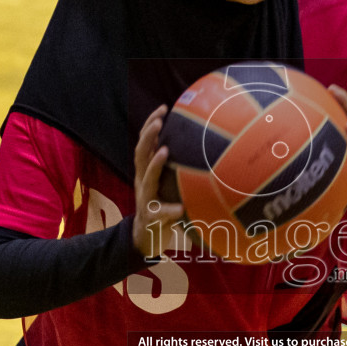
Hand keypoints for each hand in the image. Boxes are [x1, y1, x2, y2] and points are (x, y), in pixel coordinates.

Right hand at [132, 105, 186, 257]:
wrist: (146, 238)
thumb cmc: (164, 207)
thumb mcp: (169, 185)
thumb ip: (179, 170)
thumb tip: (206, 150)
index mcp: (147, 172)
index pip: (145, 143)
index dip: (151, 124)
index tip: (163, 107)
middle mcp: (143, 182)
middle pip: (140, 154)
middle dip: (148, 135)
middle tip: (160, 122)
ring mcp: (146, 199)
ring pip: (146, 179)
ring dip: (154, 164)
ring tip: (164, 152)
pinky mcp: (151, 218)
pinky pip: (160, 213)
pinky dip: (170, 210)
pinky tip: (180, 209)